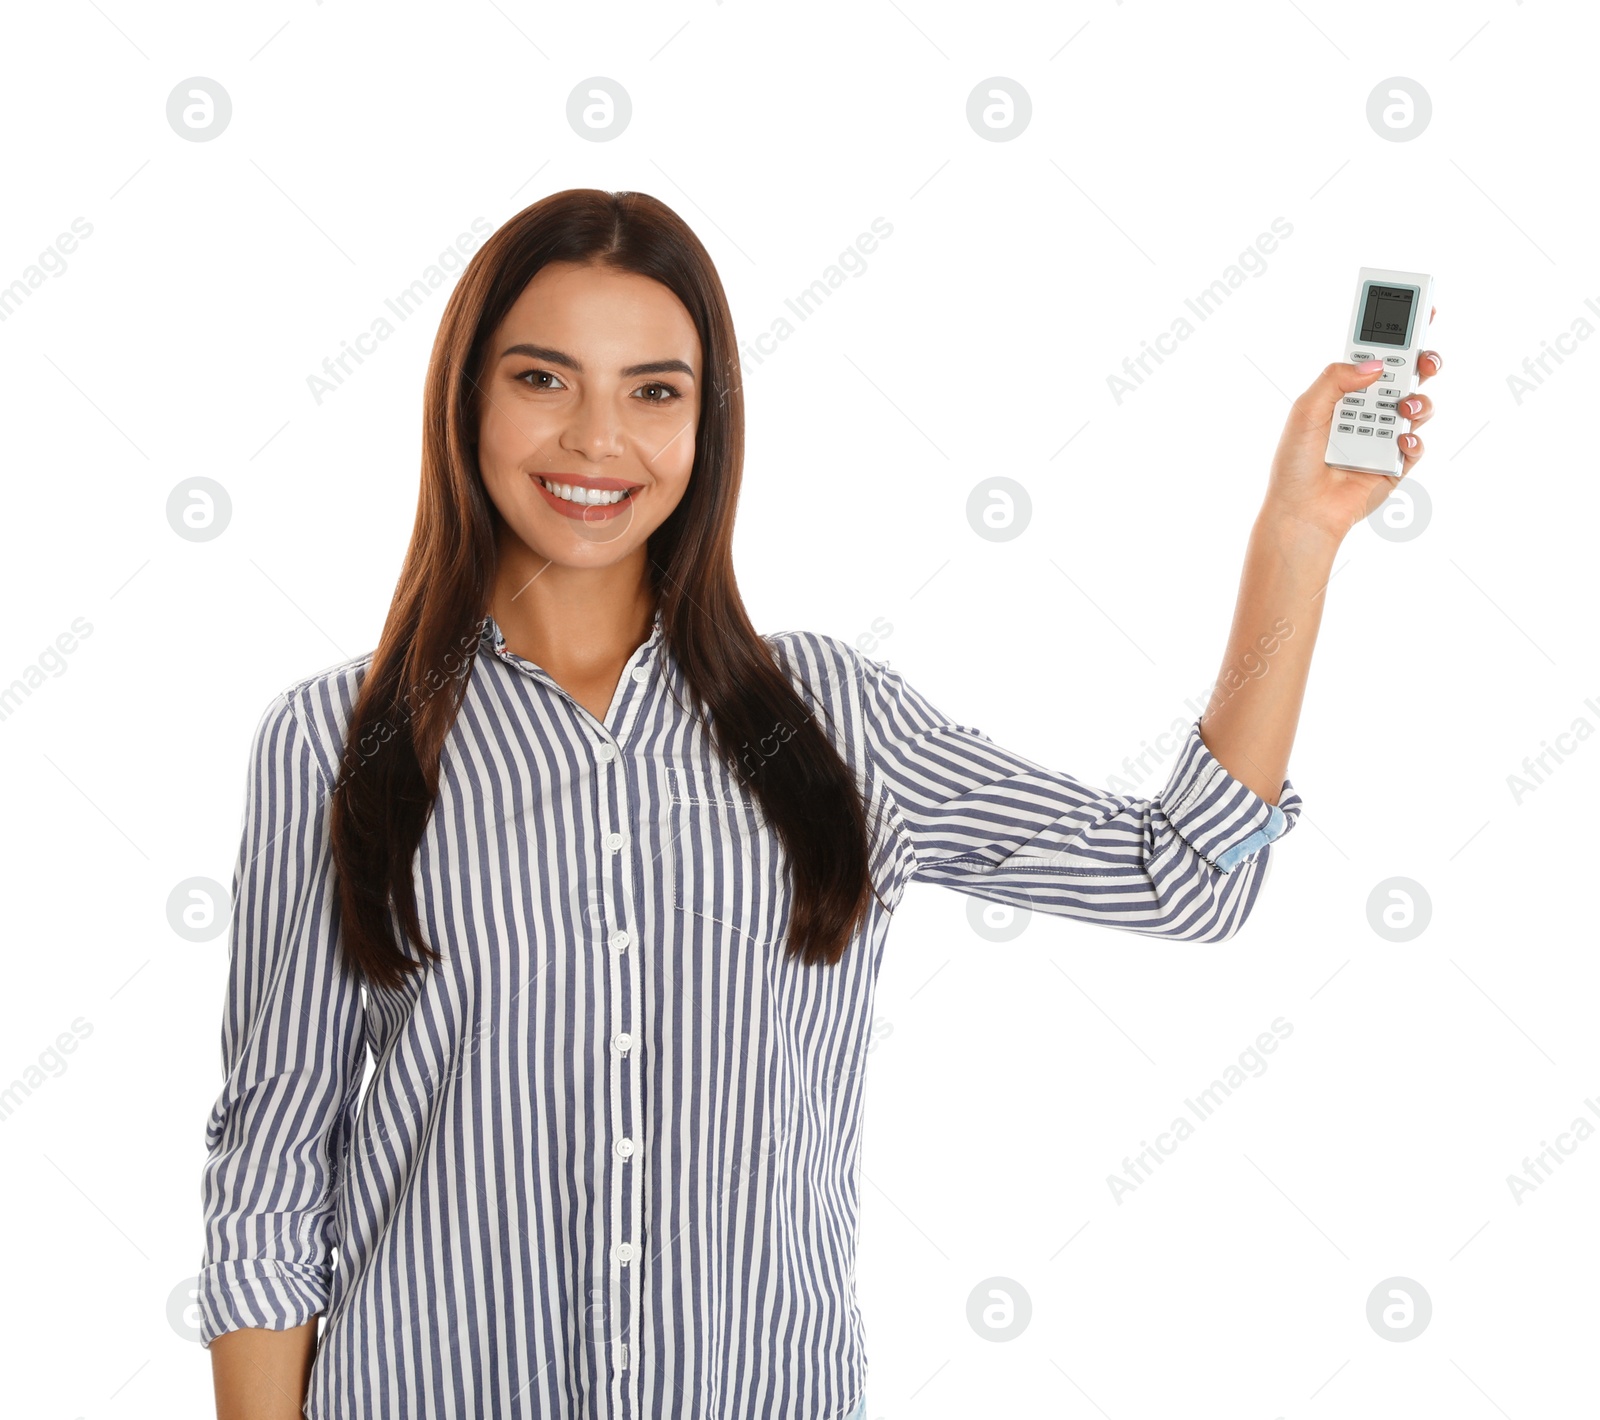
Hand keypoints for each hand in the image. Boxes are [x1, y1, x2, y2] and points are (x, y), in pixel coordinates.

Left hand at [1260, 307, 1440, 549]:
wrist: (1302, 512)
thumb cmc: (1296, 464)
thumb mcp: (1307, 411)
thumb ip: (1336, 379)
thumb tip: (1375, 364)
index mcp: (1344, 393)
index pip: (1374, 356)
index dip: (1396, 333)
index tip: (1419, 309)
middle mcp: (1367, 411)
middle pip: (1406, 376)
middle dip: (1422, 360)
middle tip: (1424, 358)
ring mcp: (1384, 436)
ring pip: (1418, 405)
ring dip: (1418, 400)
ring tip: (1402, 406)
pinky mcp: (1396, 463)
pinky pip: (1416, 444)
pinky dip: (1412, 439)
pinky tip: (1399, 441)